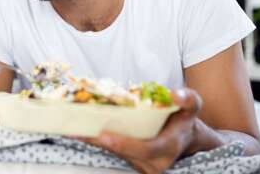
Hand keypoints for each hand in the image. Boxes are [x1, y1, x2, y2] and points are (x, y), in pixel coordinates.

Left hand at [82, 88, 201, 173]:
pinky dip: (92, 140)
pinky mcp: (128, 161)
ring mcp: (139, 165)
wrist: (184, 138)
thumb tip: (175, 95)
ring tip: (68, 129)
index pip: (145, 150)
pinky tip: (73, 130)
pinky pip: (108, 151)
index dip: (125, 144)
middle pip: (121, 153)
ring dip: (89, 142)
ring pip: (111, 154)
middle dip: (97, 142)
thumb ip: (187, 99)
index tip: (104, 135)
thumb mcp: (191, 106)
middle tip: (74, 130)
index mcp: (167, 149)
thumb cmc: (184, 119)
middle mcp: (152, 163)